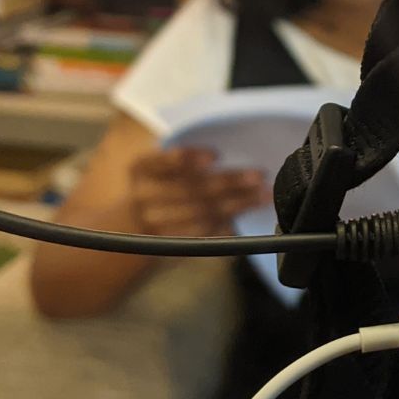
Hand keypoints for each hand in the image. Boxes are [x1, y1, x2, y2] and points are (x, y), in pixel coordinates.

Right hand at [127, 148, 268, 237]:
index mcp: (141, 168)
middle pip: (190, 189)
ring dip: (238, 204)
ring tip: (263, 195)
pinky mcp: (170, 243)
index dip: (187, 158)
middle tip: (258, 176)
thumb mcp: (163, 168)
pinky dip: (226, 226)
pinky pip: (203, 235)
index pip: (162, 161)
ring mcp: (154, 222)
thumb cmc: (163, 185)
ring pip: (201, 214)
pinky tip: (245, 218)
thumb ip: (189, 161)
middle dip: (229, 182)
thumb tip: (236, 155)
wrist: (135, 227)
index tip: (216, 155)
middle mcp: (143, 195)